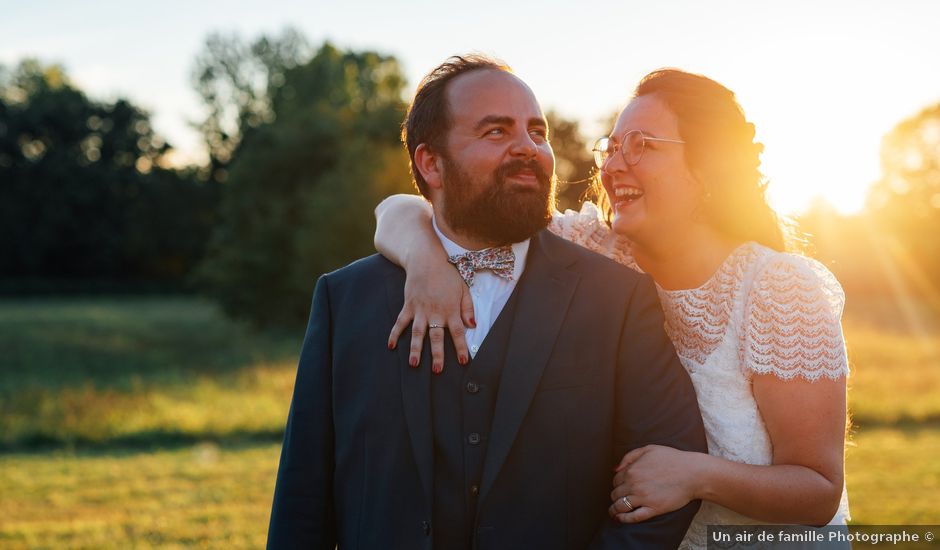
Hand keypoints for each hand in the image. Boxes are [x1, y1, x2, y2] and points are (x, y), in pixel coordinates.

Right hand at [388, 256, 475, 373]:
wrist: (426, 260)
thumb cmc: (447, 274)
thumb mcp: (463, 289)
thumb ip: (467, 308)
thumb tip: (472, 326)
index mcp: (450, 310)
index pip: (458, 333)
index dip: (460, 348)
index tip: (462, 361)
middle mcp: (435, 313)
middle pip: (436, 337)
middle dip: (437, 355)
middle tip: (437, 370)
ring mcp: (420, 310)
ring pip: (418, 333)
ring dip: (416, 349)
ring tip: (414, 364)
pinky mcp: (408, 306)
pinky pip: (401, 322)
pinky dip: (395, 334)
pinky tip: (391, 345)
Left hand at [608, 445, 700, 522]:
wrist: (693, 473)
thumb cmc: (672, 459)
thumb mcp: (649, 449)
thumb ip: (629, 457)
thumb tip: (615, 469)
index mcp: (632, 470)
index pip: (615, 480)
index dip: (617, 484)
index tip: (621, 487)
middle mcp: (634, 485)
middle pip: (616, 494)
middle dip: (615, 497)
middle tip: (618, 499)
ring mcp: (643, 498)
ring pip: (620, 506)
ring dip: (614, 510)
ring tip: (613, 512)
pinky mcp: (653, 509)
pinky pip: (633, 517)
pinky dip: (624, 519)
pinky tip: (620, 519)